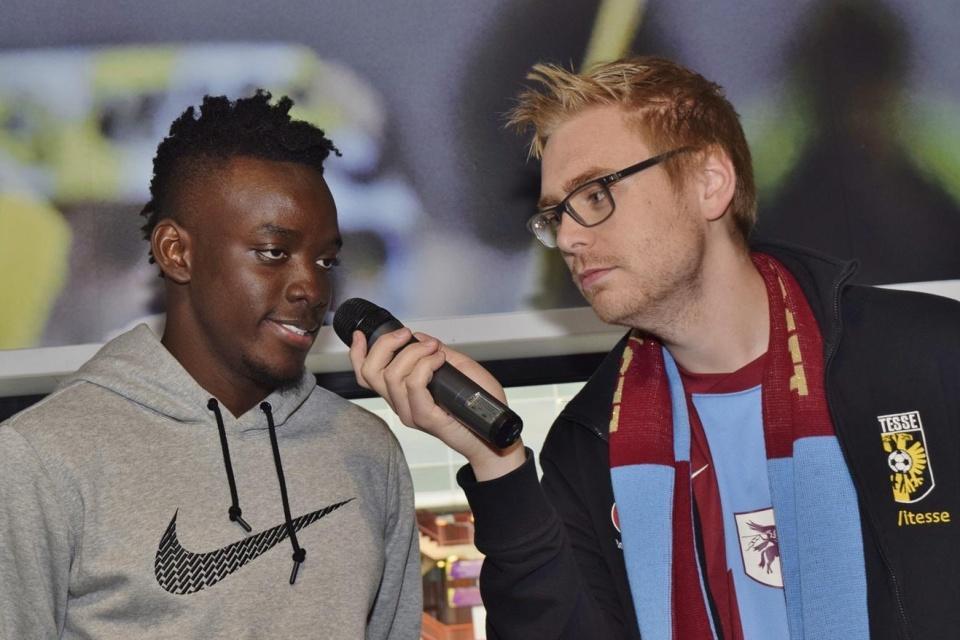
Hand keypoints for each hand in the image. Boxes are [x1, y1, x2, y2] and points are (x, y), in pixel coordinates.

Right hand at [349, 328, 524, 480]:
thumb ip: (438, 354)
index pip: (367, 376)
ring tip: (435, 350)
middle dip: (386, 344)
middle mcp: (401, 404)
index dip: (358, 354)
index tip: (360, 335)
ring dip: (413, 353)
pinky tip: (439, 360)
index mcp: (402, 393)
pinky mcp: (424, 418)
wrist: (494, 434)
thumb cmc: (479, 404)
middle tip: (408, 334)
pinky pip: (414, 386)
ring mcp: (410, 413)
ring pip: (393, 376)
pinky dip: (425, 366)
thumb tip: (420, 337)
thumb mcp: (458, 369)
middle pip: (372, 372)